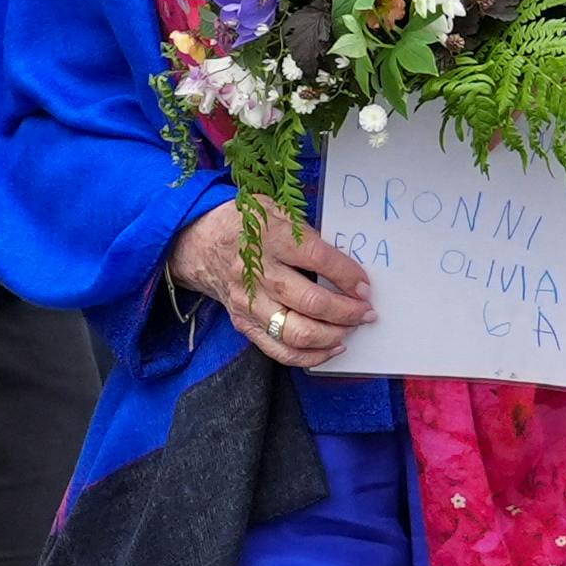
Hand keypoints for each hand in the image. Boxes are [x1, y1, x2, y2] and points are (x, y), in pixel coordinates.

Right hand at [168, 193, 372, 369]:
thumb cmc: (245, 224)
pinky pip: (279, 351)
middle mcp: (256, 273)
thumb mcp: (274, 210)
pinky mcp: (243, 323)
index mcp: (268, 237)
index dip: (347, 275)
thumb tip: (344, 266)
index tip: (365, 286)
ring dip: (332, 335)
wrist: (199, 244)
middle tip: (366, 312)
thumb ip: (307, 234)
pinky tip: (332, 347)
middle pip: (309, 302)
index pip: (316, 259)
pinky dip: (310, 355)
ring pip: (296, 332)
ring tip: (351, 329)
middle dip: (346, 311)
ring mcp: (248, 303)